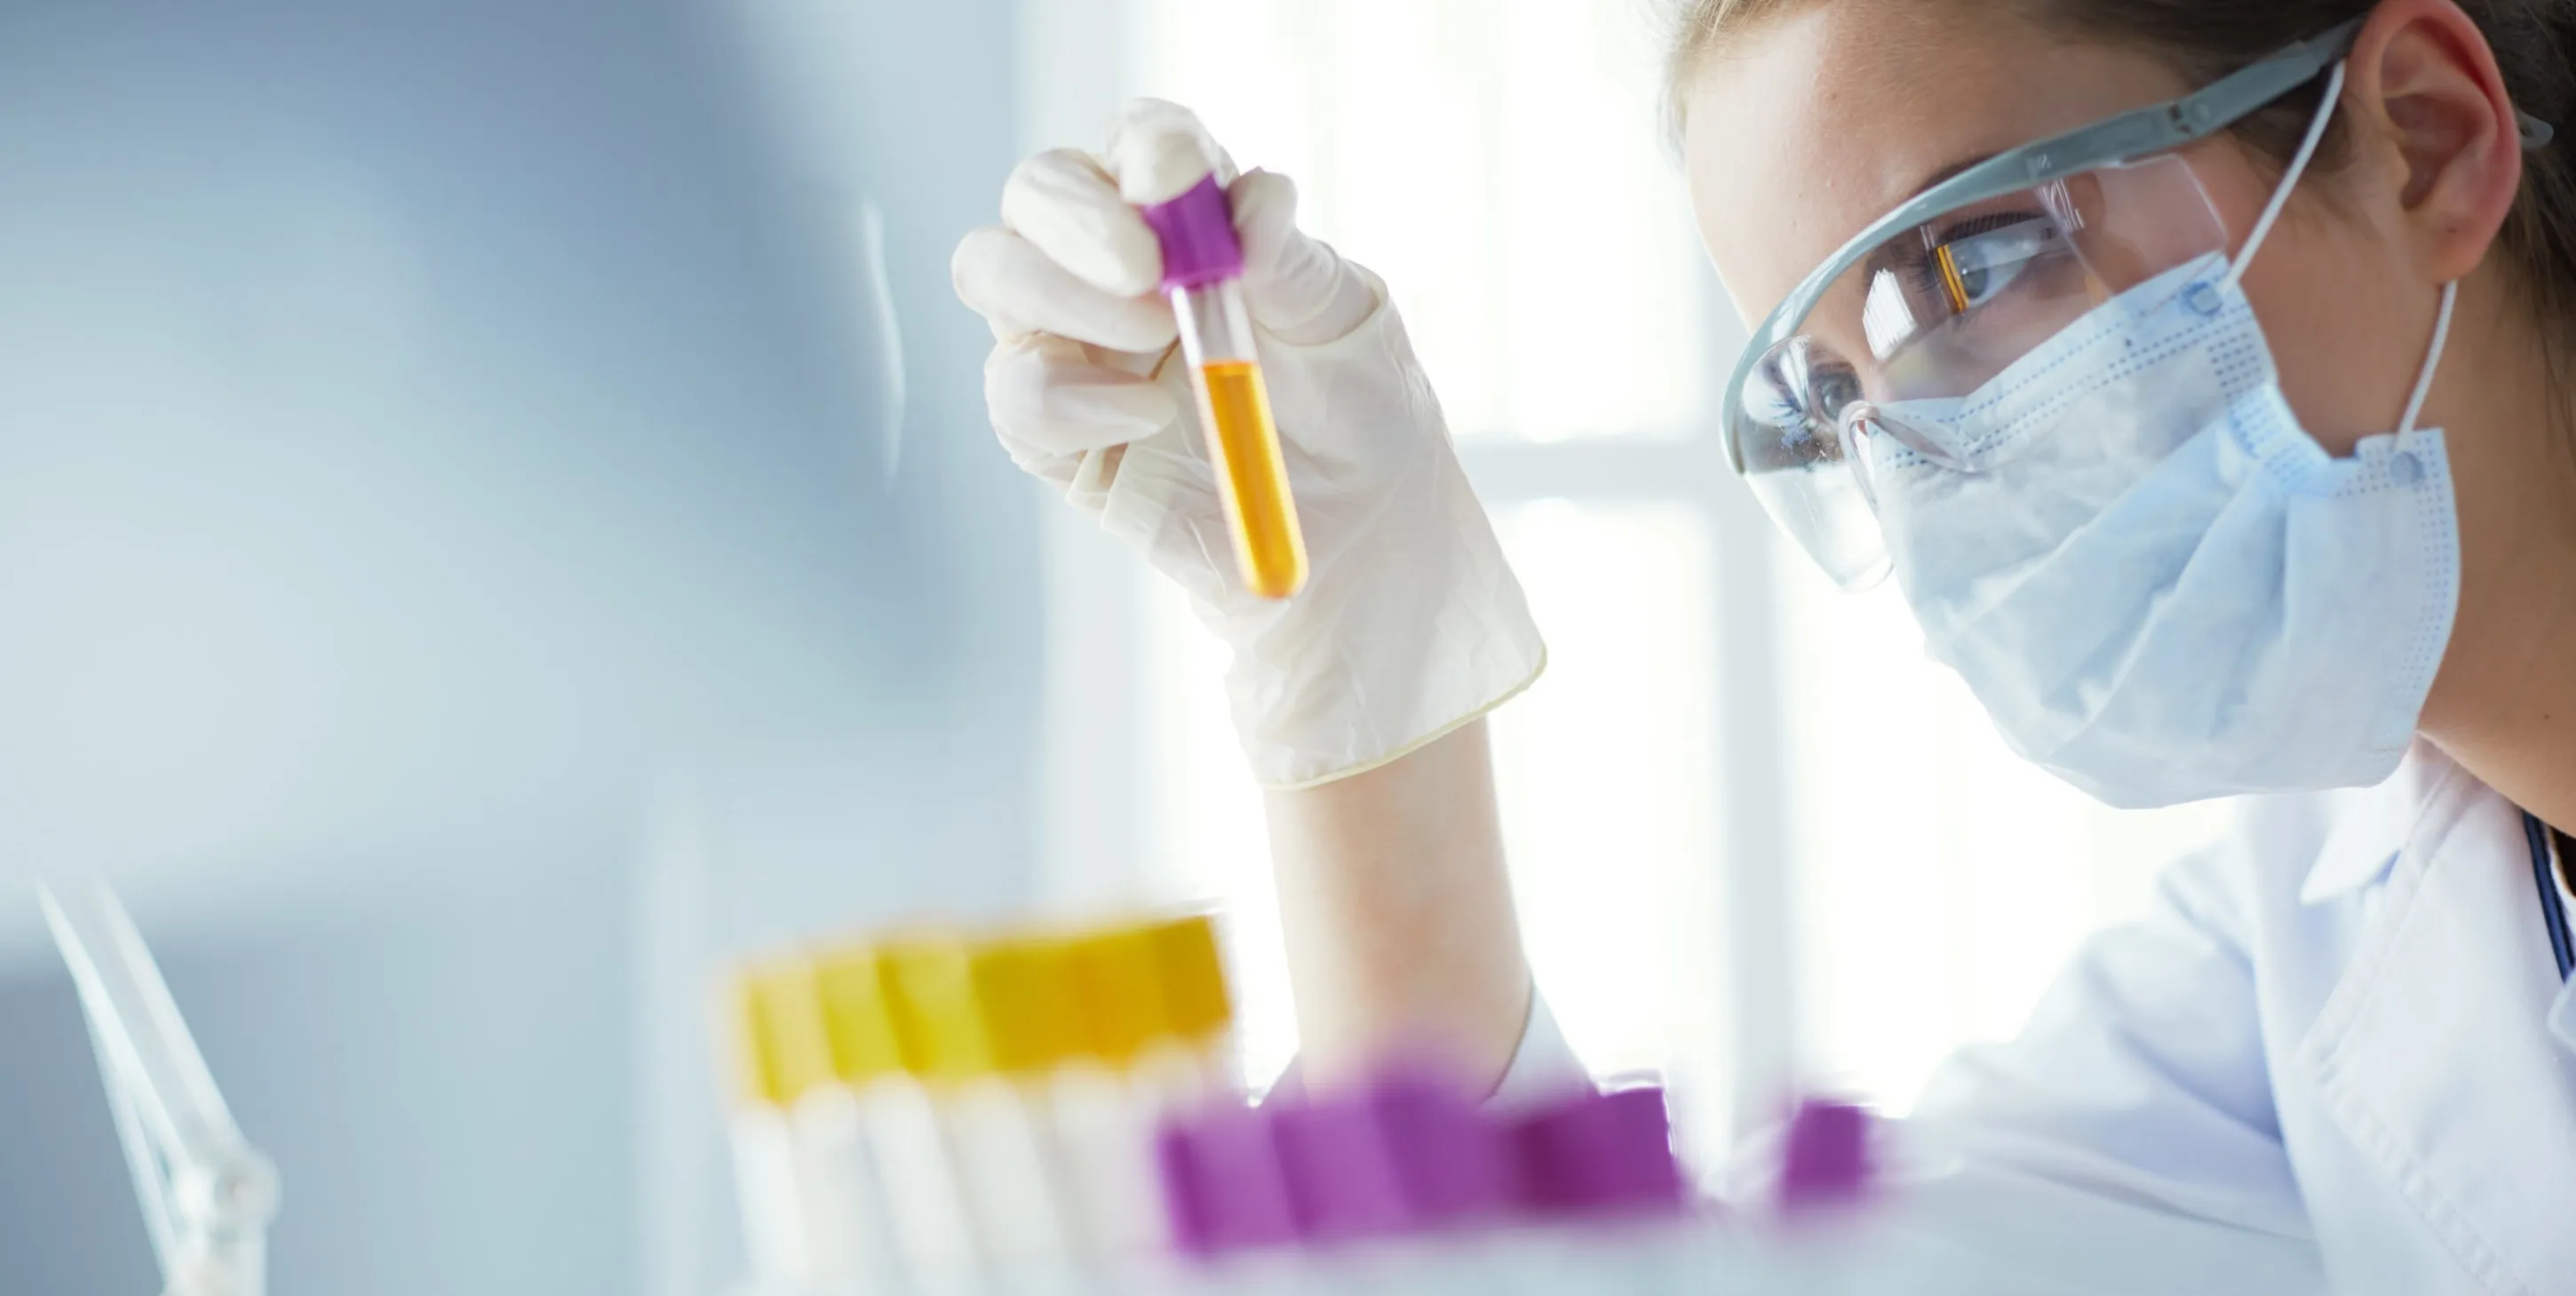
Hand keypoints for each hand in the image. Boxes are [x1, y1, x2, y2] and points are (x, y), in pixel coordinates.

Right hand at [953, 100, 1542, 787]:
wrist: (1355, 542)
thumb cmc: (1358, 411)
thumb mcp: (1346, 327)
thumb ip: (1289, 261)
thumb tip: (1252, 199)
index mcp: (1190, 214)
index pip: (1139, 143)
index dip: (1146, 148)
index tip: (1174, 179)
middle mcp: (1113, 263)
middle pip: (1040, 191)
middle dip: (1077, 219)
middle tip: (1147, 275)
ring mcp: (1072, 342)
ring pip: (993, 270)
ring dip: (1059, 291)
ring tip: (1156, 337)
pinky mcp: (1053, 432)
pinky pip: (1014, 392)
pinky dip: (1066, 395)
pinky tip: (1147, 416)